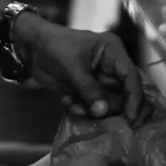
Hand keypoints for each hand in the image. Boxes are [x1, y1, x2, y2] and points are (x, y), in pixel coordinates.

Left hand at [14, 16, 147, 125]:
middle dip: (114, 107)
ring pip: (111, 103)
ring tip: (73, 107)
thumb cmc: (54, 47)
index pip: (131, 76)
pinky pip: (96, 106)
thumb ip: (88, 89)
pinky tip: (67, 102)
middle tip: (100, 117)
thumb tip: (102, 111)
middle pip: (126, 93)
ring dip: (94, 110)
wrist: (32, 48)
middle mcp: (112, 65)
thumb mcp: (72, 66)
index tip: (132, 118)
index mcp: (113, 51)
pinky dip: (84, 109)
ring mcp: (102, 79)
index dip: (134, 98)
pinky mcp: (91, 90)